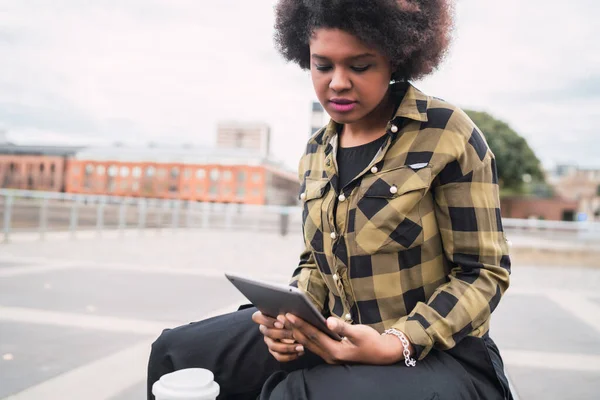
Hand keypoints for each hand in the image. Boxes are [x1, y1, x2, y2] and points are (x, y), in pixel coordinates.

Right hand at [252, 311, 304, 361]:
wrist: (299, 326)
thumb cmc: (294, 315)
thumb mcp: (291, 311)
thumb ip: (288, 314)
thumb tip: (289, 316)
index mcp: (264, 316)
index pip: (257, 317)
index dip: (268, 321)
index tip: (281, 324)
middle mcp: (264, 329)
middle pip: (268, 332)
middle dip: (282, 334)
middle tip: (295, 334)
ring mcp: (268, 341)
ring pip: (273, 346)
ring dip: (288, 347)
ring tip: (301, 346)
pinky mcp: (274, 351)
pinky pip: (279, 356)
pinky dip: (289, 356)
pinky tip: (299, 353)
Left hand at [284, 313, 411, 364]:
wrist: (382, 354)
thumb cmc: (372, 342)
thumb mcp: (360, 333)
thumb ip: (343, 327)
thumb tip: (329, 321)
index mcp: (336, 350)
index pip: (313, 335)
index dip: (300, 324)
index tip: (289, 315)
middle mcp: (330, 356)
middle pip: (307, 340)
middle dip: (294, 328)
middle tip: (281, 316)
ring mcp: (330, 356)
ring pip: (309, 344)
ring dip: (297, 333)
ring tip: (287, 322)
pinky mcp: (332, 354)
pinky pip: (314, 345)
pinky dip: (305, 337)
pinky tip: (299, 329)